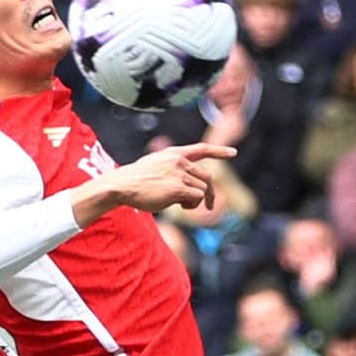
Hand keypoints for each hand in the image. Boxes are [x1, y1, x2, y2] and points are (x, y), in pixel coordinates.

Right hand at [78, 140, 231, 220]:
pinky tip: (180, 206)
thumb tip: (186, 188)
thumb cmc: (134, 181)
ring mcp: (179, 174)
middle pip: (207, 177)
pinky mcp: (178, 188)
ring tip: (181, 206)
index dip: (218, 151)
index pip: (201, 149)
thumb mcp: (154, 166)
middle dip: (209, 192)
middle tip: (209, 206)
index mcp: (174, 154)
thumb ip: (171, 170)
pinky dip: (192, 206)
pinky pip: (197, 198)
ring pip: (202, 190)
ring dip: (196, 202)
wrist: (122, 185)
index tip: (233, 153)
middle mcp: (179, 161)